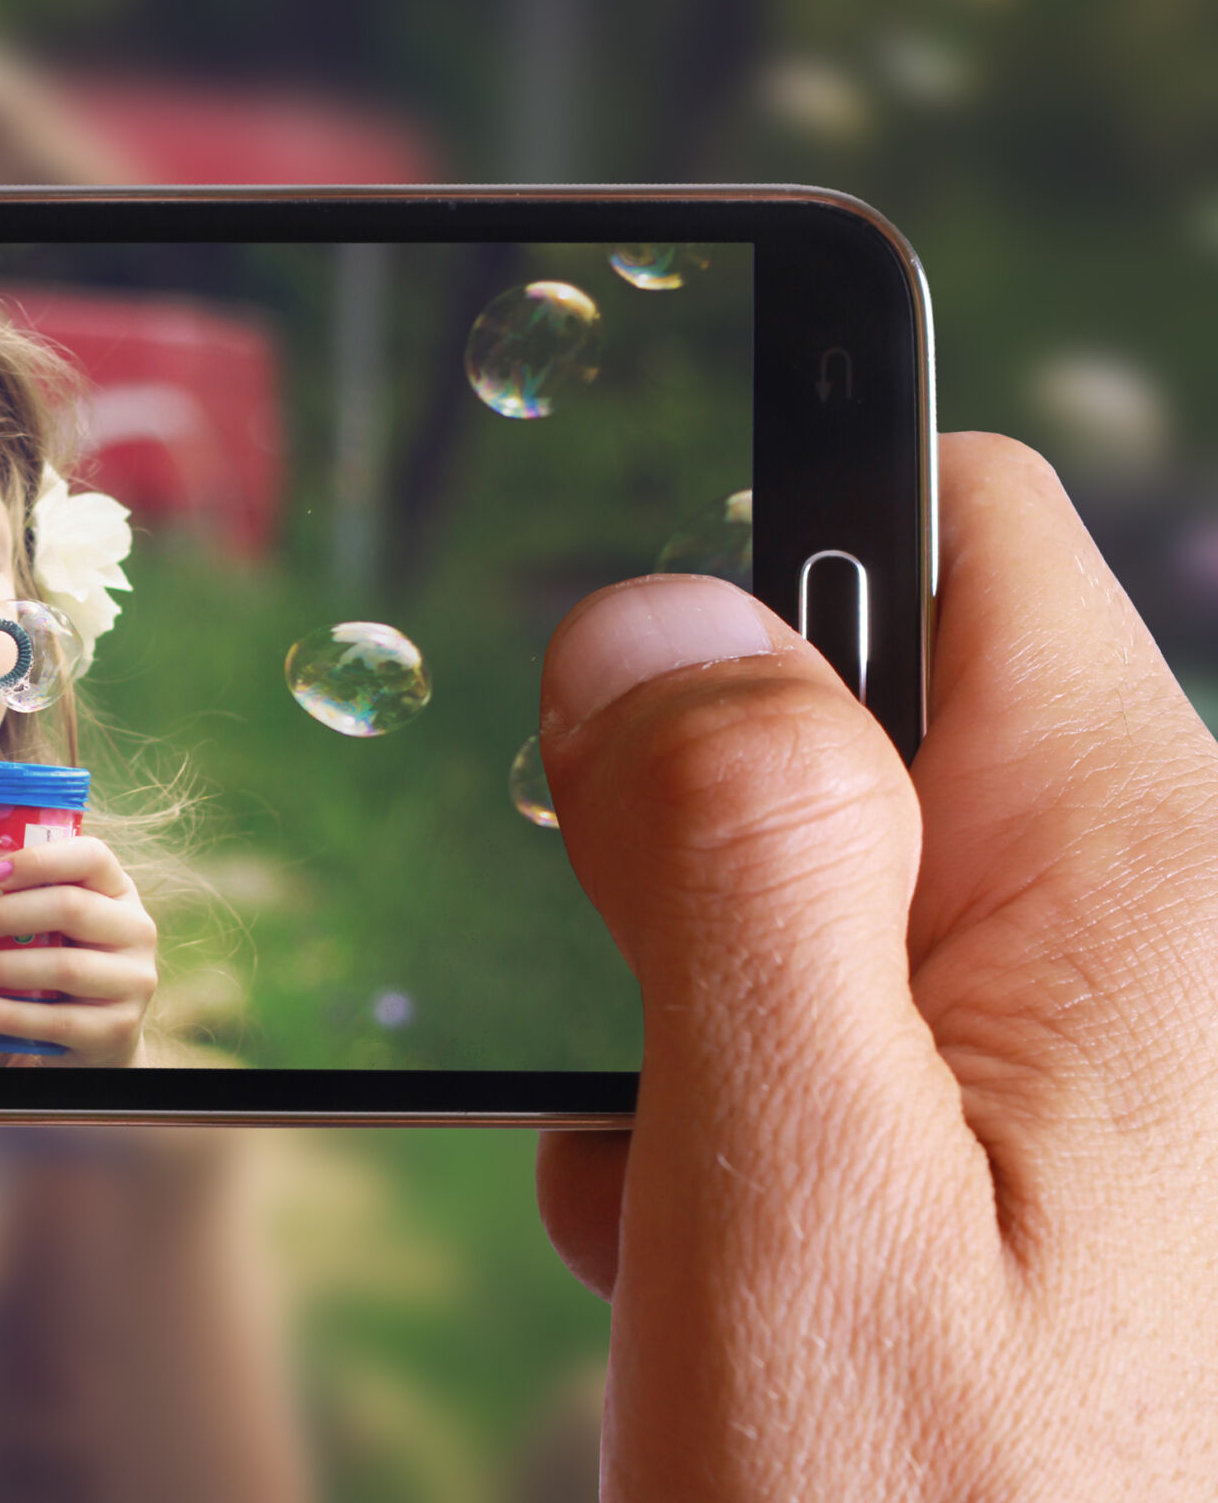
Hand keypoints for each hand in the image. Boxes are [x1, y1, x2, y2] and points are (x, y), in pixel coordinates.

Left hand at [0, 837, 158, 1065]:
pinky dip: (9, 1015)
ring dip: (1, 968)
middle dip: (7, 915)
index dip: (40, 861)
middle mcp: (136, 929)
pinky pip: (59, 1020)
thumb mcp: (20, 925)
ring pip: (65, 967)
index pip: (91, 856)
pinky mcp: (119, 1027)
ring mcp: (133, 980)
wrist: (92, 1036)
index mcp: (116, 889)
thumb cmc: (53, 961)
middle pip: (72, 908)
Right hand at [531, 433, 1217, 1497]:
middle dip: (694, 804)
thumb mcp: (796, 1189)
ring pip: (831, 875)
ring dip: (694, 977)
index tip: (610, 660)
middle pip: (880, 701)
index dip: (767, 529)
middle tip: (621, 986)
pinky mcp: (1033, 1165)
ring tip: (665, 1158)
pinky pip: (847, 1021)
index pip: (967, 529)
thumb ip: (739, 864)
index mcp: (1134, 895)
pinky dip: (733, 1088)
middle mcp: (1150, 951)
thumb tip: (658, 613)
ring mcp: (1096, 1069)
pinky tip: (703, 1232)